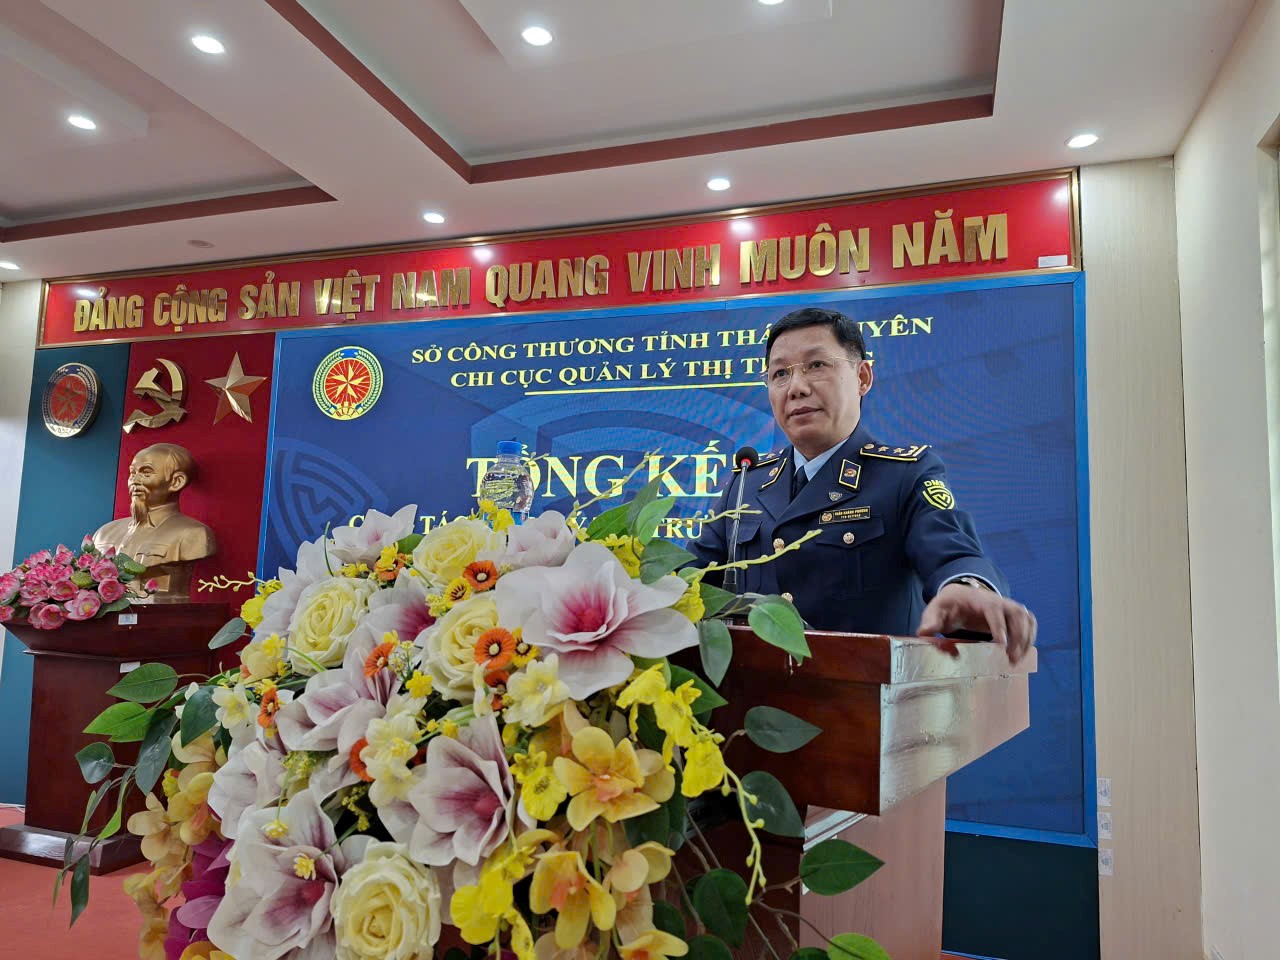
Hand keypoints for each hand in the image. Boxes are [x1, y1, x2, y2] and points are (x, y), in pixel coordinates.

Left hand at [916, 582, 1036, 663]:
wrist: (959, 595)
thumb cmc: (948, 605)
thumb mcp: (935, 610)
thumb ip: (930, 621)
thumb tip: (924, 633)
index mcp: (979, 600)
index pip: (994, 610)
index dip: (999, 626)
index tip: (1000, 644)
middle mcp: (998, 600)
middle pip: (1017, 614)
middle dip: (1018, 636)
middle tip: (1011, 659)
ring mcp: (1008, 606)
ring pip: (1026, 618)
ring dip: (1026, 638)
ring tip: (1017, 660)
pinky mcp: (1014, 613)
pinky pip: (1029, 621)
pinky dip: (1031, 635)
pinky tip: (1024, 651)